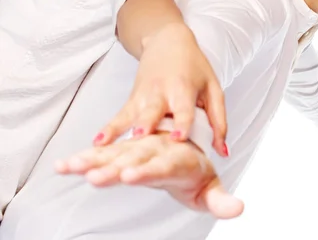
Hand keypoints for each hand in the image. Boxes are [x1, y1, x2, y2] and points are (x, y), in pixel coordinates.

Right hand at [55, 132, 242, 217]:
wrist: (187, 121)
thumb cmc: (197, 164)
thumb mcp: (211, 185)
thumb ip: (220, 199)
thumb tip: (239, 210)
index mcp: (180, 154)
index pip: (167, 162)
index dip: (151, 169)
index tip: (134, 176)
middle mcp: (157, 145)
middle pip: (137, 155)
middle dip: (120, 165)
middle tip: (102, 177)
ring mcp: (139, 144)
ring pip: (116, 150)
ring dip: (96, 159)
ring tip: (73, 169)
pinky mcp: (125, 146)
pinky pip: (104, 150)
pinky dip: (85, 156)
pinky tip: (64, 165)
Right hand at [95, 23, 227, 156]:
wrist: (168, 41)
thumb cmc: (195, 68)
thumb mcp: (213, 89)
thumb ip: (219, 121)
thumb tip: (223, 153)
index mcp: (184, 90)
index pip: (184, 109)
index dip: (182, 122)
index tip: (179, 138)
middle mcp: (161, 93)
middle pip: (153, 112)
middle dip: (146, 124)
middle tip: (141, 136)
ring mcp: (143, 96)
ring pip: (131, 116)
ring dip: (120, 130)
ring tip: (108, 146)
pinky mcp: (132, 100)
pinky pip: (119, 116)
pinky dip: (108, 129)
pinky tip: (97, 143)